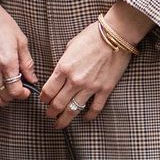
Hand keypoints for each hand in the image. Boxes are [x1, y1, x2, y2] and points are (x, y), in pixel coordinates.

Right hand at [0, 0, 36, 106]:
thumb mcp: (21, 41)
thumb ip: (27, 63)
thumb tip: (32, 78)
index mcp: (6, 63)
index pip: (15, 91)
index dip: (23, 94)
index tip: (26, 91)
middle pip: (3, 97)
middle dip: (13, 97)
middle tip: (17, 91)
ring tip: (5, 95)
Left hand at [41, 4, 149, 128]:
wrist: (116, 35)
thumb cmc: (93, 36)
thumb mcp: (70, 46)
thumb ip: (64, 62)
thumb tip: (60, 74)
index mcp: (63, 68)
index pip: (48, 91)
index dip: (43, 99)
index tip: (44, 102)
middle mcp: (75, 80)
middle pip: (57, 104)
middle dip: (51, 112)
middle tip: (49, 115)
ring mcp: (90, 87)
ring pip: (73, 110)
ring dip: (64, 119)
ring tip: (60, 123)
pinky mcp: (105, 90)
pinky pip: (95, 108)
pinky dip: (89, 116)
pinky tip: (85, 118)